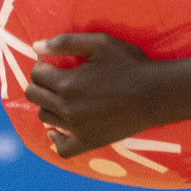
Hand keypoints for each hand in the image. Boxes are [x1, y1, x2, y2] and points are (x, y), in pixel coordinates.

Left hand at [23, 33, 173, 157]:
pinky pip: (62, 148)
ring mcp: (77, 128)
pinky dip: (55, 139)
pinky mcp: (89, 141)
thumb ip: (66, 42)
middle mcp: (67, 108)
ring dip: (48, 104)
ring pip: (45, 117)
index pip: (37, 74)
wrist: (156, 93)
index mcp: (68, 83)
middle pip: (34, 96)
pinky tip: (58, 129)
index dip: (42, 64)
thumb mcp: (100, 43)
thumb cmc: (130, 64)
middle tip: (55, 77)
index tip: (52, 61)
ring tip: (62, 96)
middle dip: (40, 83)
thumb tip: (36, 46)